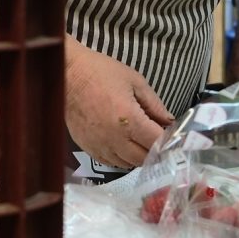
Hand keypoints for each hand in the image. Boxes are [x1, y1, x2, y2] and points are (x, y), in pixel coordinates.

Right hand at [65, 37, 172, 167]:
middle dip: (155, 150)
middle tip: (157, 138)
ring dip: (139, 156)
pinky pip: (111, 162)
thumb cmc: (101, 73)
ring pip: (128, 164)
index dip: (168, 141)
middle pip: (144, 159)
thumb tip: (170, 122)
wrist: (66, 75)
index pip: (157, 143)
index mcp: (129, 120)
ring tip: (140, 140)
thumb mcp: (135, 81)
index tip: (172, 135)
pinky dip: (122, 158)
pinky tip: (123, 144)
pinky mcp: (87, 148)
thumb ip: (155, 104)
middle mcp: (115, 139)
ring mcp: (100, 146)